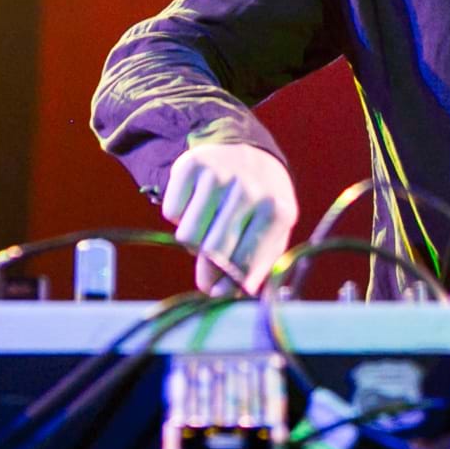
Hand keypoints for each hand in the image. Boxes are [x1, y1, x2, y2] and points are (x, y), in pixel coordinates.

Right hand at [160, 139, 298, 293]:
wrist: (250, 154)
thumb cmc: (260, 208)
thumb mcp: (270, 236)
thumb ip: (250, 270)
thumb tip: (218, 294)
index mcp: (277, 212)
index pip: (244, 265)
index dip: (228, 285)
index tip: (220, 290)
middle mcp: (250, 189)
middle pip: (213, 252)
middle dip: (207, 269)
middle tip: (209, 266)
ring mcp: (221, 174)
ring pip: (188, 236)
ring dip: (193, 241)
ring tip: (207, 230)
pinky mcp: (192, 164)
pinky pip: (171, 212)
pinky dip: (179, 217)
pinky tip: (196, 206)